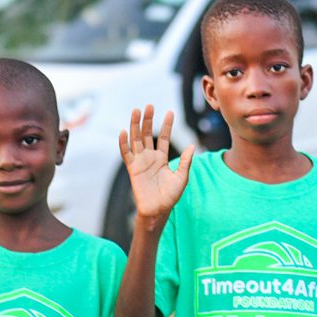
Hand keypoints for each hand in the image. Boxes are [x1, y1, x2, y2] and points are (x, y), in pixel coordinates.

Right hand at [118, 106, 193, 233]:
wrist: (158, 210)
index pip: (163, 137)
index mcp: (162, 158)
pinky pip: (126, 154)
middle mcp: (150, 157)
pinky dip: (123, 143)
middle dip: (148, 120)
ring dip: (135, 125)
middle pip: (147, 134)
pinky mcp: (132, 169)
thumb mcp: (182, 177)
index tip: (170, 112)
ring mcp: (140, 162)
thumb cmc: (170, 196)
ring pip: (136, 139)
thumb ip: (185, 161)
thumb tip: (192, 145)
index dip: (167, 125)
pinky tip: (123, 131)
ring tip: (136, 111)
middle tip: (149, 105)